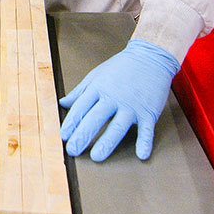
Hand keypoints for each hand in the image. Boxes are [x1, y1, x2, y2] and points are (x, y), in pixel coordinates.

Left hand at [58, 40, 179, 161]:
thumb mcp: (96, 75)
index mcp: (99, 88)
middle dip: (83, 135)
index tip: (64, 136)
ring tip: (97, 156)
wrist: (150, 57)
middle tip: (73, 150)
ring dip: (107, 142)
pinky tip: (141, 154)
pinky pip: (147, 129)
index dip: (71, 122)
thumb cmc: (121, 67)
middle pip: (96, 118)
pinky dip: (145, 142)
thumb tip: (62, 103)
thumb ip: (80, 91)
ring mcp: (131, 105)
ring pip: (118, 126)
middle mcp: (114, 97)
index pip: (81, 107)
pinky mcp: (148, 111)